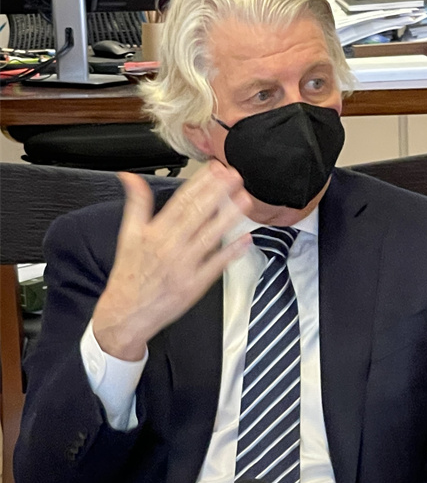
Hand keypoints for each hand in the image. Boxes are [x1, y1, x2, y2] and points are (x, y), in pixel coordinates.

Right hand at [93, 161, 251, 360]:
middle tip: (235, 176)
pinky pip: (216, 265)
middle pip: (197, 214)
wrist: (126, 314)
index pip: (181, 201)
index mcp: (154, 232)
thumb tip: (130, 176)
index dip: (199, 183)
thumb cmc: (130, 274)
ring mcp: (184, 266)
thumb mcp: (128, 234)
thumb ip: (136, 203)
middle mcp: (170, 247)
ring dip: (228, 218)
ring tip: (244, 200)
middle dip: (218, 193)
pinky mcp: (194, 285)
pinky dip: (231, 252)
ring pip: (210, 237)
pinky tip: (245, 239)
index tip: (215, 169)